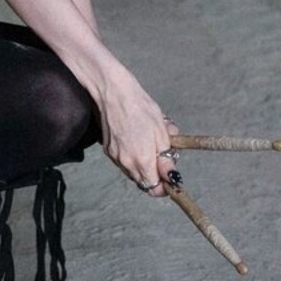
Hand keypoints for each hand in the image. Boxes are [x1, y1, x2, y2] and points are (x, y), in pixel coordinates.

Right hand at [93, 64, 176, 197]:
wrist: (113, 92)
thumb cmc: (140, 107)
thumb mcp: (161, 132)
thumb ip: (166, 159)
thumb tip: (173, 178)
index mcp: (142, 160)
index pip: (154, 189)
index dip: (165, 185)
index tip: (170, 176)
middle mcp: (126, 163)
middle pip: (144, 182)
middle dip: (155, 173)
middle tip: (162, 154)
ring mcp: (115, 157)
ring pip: (134, 172)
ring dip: (144, 165)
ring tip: (149, 143)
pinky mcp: (108, 150)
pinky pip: (124, 162)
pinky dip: (132, 156)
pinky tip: (136, 139)